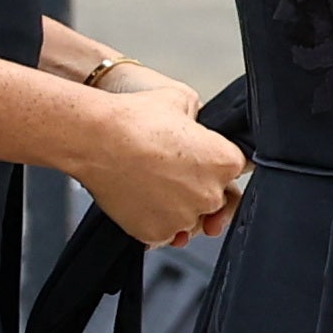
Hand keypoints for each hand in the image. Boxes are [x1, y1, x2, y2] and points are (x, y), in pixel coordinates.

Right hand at [70, 81, 247, 248]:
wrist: (96, 139)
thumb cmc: (134, 119)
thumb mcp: (179, 99)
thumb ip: (199, 117)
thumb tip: (196, 122)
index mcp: (225, 161)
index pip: (236, 171)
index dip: (217, 165)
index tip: (202, 163)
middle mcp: (210, 194)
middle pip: (214, 200)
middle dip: (197, 189)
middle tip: (172, 174)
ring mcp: (184, 217)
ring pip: (188, 219)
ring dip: (175, 207)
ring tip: (150, 182)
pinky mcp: (157, 233)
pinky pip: (163, 233)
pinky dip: (153, 221)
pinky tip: (139, 197)